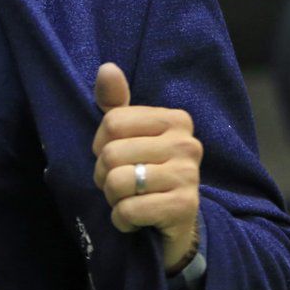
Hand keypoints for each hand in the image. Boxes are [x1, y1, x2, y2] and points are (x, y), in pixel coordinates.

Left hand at [91, 63, 201, 272]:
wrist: (175, 221)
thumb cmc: (146, 169)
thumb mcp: (129, 134)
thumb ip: (115, 102)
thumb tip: (107, 68)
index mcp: (175, 119)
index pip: (112, 122)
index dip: (100, 144)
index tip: (114, 156)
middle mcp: (187, 143)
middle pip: (111, 153)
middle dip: (103, 176)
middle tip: (119, 184)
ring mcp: (189, 176)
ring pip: (118, 182)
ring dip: (112, 198)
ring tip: (127, 199)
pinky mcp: (185, 207)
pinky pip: (130, 210)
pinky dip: (122, 219)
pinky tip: (135, 219)